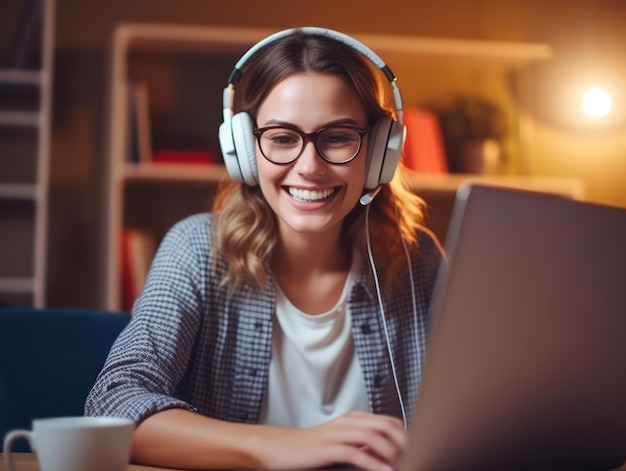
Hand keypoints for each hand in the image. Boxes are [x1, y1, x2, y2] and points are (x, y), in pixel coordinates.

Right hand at [256, 410, 406, 470]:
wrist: (281, 448)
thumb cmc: (311, 448)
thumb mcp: (341, 442)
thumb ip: (363, 445)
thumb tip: (387, 455)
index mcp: (354, 418)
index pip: (390, 421)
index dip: (406, 436)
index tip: (416, 451)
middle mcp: (348, 422)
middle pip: (386, 427)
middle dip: (404, 444)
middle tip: (415, 458)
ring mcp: (338, 434)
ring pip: (374, 437)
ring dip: (391, 453)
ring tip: (402, 466)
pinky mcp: (329, 448)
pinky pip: (356, 454)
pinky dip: (373, 464)